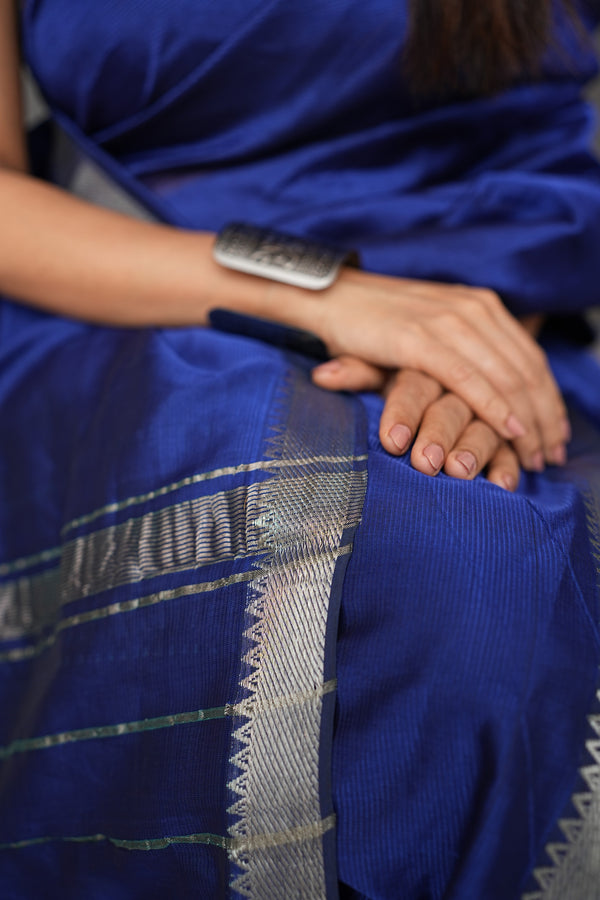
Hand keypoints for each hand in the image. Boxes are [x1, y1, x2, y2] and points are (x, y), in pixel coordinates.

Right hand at [310, 270, 568, 468]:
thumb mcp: (433, 331)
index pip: (531, 358)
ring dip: (527, 421)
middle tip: (550, 456)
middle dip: (545, 418)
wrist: (333, 298)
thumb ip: (465, 352)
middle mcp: (474, 309)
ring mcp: (449, 322)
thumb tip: (496, 387)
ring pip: (506, 377)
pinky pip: (468, 379)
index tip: (556, 436)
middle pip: (527, 371)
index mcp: (482, 306)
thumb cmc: (379, 324)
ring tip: (534, 456)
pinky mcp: (420, 339)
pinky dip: (494, 407)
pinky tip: (510, 431)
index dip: (549, 401)